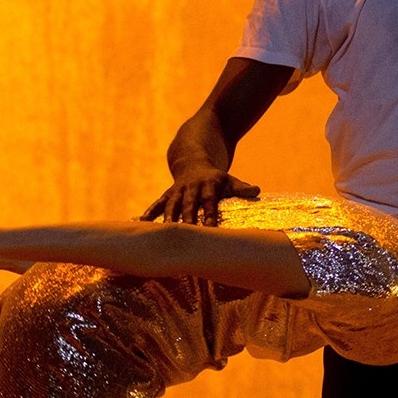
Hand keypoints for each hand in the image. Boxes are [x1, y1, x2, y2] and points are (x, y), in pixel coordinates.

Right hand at [142, 168, 261, 225]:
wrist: (193, 162)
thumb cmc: (216, 179)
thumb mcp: (230, 180)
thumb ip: (241, 188)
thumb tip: (256, 191)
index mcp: (209, 185)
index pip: (210, 202)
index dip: (209, 214)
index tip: (210, 228)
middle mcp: (191, 188)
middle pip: (188, 205)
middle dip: (187, 220)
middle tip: (186, 236)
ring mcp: (177, 191)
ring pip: (171, 206)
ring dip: (167, 220)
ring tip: (163, 234)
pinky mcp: (167, 195)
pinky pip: (157, 204)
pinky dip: (149, 213)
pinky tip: (141, 224)